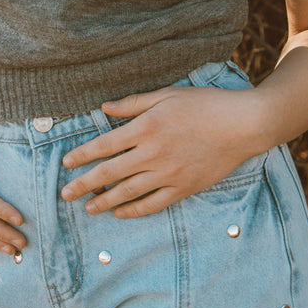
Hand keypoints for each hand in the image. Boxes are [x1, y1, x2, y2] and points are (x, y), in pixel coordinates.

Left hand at [60, 85, 266, 217]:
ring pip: (128, 192)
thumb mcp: (167, 94)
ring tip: (87, 208)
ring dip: (105, 201)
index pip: (105, 144)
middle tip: (65, 194)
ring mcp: (169, 173)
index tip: (66, 163)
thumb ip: (133, 103)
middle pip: (110, 172)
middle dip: (84, 183)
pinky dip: (134, 210)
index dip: (83, 155)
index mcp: (146, 127)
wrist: (242, 125)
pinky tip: (121, 213)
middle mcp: (153, 153)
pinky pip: (153, 203)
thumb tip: (104, 108)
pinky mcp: (184, 187)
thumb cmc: (204, 104)